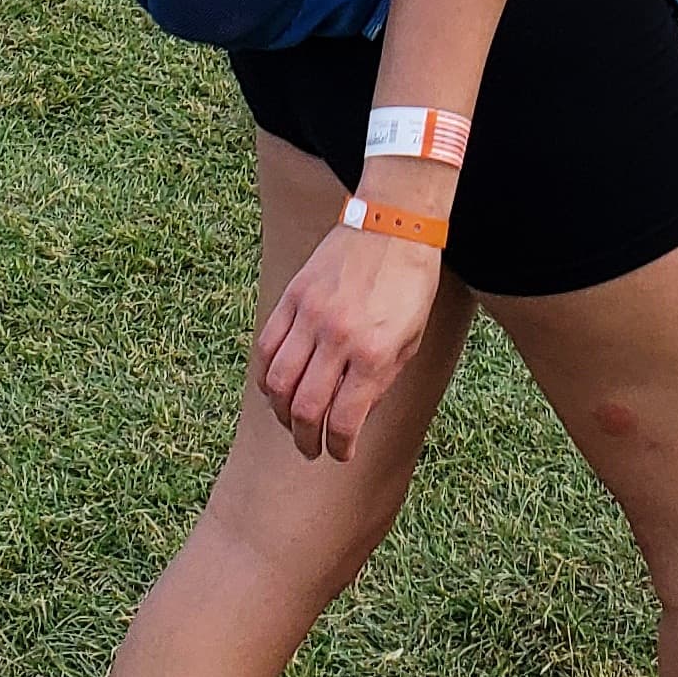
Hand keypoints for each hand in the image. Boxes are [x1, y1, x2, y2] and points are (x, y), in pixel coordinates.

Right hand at [254, 221, 441, 462]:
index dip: (339, 447)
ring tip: (292, 420)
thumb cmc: (410, 283)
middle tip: (311, 448)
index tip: (339, 453)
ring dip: (282, 412)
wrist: (394, 223)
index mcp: (374, 352)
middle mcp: (338, 337)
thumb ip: (380, 382)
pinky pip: (267, 347)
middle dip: (305, 439)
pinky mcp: (293, 296)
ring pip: (277, 382)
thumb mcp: (410, 339)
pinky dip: (267, 374)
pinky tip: (278, 385)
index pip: (344, 420)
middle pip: (305, 408)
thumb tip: (352, 418)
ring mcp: (310, 315)